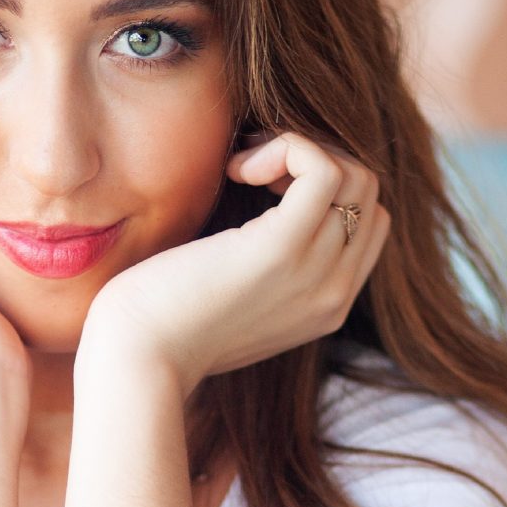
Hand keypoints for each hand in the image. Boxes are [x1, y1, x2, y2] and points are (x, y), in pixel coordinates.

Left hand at [83, 131, 390, 397]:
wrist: (137, 360)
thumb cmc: (164, 324)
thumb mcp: (233, 300)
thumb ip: (268, 270)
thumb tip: (262, 211)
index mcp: (327, 307)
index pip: (370, 222)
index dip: (326, 187)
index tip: (265, 186)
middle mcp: (334, 294)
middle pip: (367, 192)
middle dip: (315, 160)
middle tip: (252, 169)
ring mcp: (316, 273)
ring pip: (353, 175)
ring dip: (297, 150)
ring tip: (242, 169)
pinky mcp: (281, 249)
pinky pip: (322, 169)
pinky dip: (286, 147)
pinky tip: (237, 170)